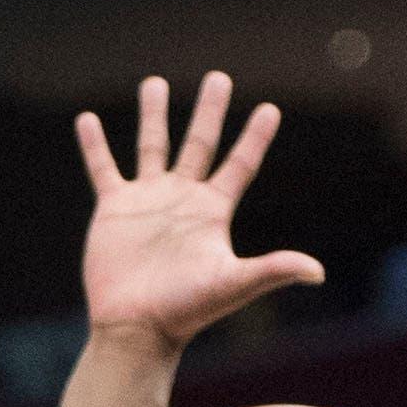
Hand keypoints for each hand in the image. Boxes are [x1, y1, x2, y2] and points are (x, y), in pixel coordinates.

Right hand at [78, 72, 322, 348]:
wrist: (136, 328)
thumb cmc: (185, 310)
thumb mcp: (232, 285)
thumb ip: (272, 270)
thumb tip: (319, 273)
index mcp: (212, 211)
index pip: (240, 165)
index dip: (255, 138)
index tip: (270, 109)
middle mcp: (182, 199)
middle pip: (200, 143)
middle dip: (209, 110)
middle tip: (219, 78)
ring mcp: (147, 201)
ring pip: (152, 147)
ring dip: (153, 115)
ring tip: (154, 83)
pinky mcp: (114, 210)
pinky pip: (104, 169)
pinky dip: (95, 145)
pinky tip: (87, 119)